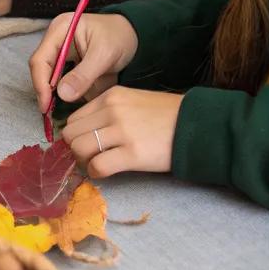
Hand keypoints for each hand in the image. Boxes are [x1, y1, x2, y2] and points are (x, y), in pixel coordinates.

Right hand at [29, 12, 138, 110]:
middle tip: (50, 113)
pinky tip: (72, 103)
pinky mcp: (68, 66)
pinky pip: (62, 84)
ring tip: (59, 111)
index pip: (40, 59)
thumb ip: (83, 75)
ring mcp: (61, 54)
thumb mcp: (104, 55)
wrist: (134, 37)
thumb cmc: (120, 37)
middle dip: (46, 92)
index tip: (46, 104)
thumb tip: (62, 94)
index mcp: (60, 30)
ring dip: (55, 95)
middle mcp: (56, 41)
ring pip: (50, 79)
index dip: (40, 84)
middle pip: (41, 70)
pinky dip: (67, 94)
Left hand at [63, 87, 183, 177]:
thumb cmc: (166, 115)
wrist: (197, 125)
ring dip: (84, 161)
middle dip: (76, 149)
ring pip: (79, 149)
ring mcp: (121, 131)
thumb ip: (109, 111)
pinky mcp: (132, 153)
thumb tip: (85, 131)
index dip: (76, 135)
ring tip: (98, 164)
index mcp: (111, 96)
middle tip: (90, 157)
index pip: (73, 118)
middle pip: (71, 134)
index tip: (86, 144)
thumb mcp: (133, 101)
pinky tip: (104, 172)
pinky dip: (95, 172)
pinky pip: (97, 166)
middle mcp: (112, 110)